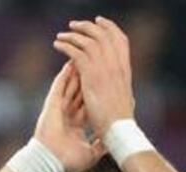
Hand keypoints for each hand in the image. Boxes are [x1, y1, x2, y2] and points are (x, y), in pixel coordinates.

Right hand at [33, 62, 105, 171]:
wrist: (51, 161)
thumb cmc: (68, 161)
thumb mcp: (91, 154)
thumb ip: (101, 146)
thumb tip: (113, 144)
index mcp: (76, 126)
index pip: (88, 106)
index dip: (97, 97)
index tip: (108, 88)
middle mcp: (68, 115)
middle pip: (81, 93)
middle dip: (90, 80)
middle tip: (100, 66)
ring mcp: (59, 109)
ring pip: (71, 86)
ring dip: (79, 73)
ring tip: (88, 57)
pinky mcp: (52, 104)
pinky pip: (60, 85)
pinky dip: (66, 74)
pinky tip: (71, 62)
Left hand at [53, 17, 134, 137]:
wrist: (119, 133)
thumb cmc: (123, 126)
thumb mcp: (126, 106)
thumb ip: (124, 97)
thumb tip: (127, 98)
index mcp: (125, 73)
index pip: (121, 42)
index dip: (111, 30)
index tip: (100, 24)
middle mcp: (117, 67)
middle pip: (105, 36)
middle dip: (90, 27)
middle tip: (77, 25)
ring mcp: (105, 70)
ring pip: (89, 42)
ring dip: (75, 35)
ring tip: (63, 34)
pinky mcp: (92, 76)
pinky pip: (77, 53)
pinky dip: (67, 46)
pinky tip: (58, 45)